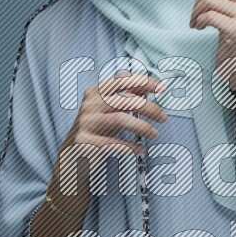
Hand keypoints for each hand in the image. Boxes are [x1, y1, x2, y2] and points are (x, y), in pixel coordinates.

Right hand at [52, 72, 168, 197]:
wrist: (72, 156)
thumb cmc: (96, 131)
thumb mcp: (108, 111)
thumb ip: (124, 99)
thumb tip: (148, 89)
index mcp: (95, 92)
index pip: (121, 80)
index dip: (143, 81)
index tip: (161, 87)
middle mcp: (89, 104)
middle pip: (125, 99)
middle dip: (149, 108)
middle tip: (163, 117)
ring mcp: (86, 122)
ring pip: (120, 119)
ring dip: (142, 126)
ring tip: (154, 134)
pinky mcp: (85, 141)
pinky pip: (113, 142)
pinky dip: (130, 146)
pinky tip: (140, 149)